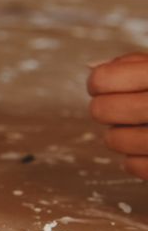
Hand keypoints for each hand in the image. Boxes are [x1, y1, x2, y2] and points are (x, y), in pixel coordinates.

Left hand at [88, 52, 147, 178]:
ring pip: (115, 140)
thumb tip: (93, 68)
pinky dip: (135, 162)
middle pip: (101, 110)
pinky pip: (136, 167)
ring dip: (119, 137)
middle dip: (105, 110)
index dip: (98, 83)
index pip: (102, 79)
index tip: (105, 86)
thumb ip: (136, 63)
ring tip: (136, 130)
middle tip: (119, 111)